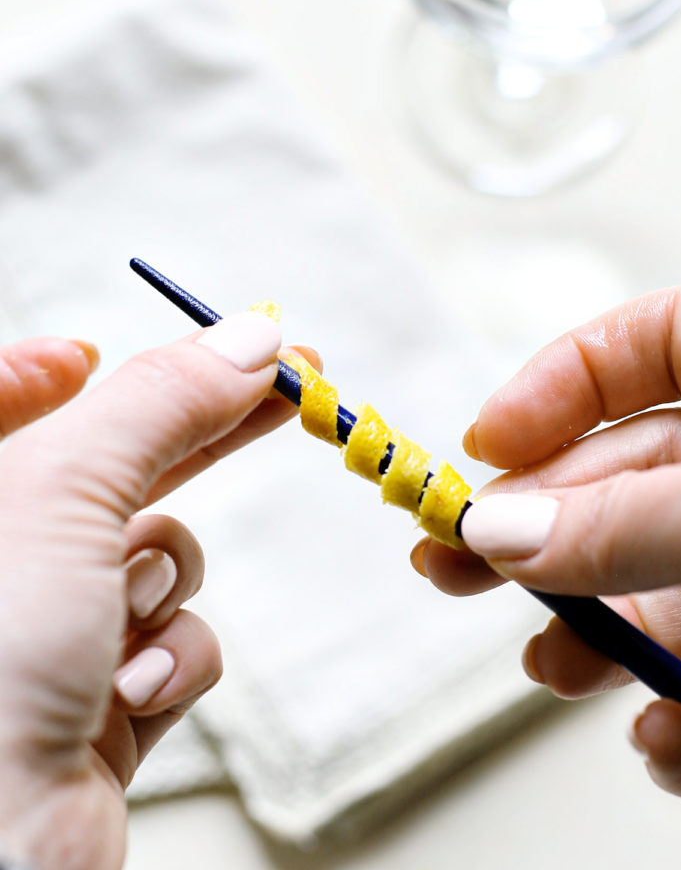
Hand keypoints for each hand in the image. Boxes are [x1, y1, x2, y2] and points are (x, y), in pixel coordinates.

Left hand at [0, 314, 310, 869]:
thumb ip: (162, 401)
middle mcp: (7, 562)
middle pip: (110, 464)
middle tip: (291, 384)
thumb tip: (252, 339)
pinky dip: (171, 660)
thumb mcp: (67, 490)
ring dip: (164, 583)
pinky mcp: (98, 702)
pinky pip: (174, 643)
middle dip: (196, 429)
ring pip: (159, 560)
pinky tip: (132, 690)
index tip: (95, 350)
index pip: (1, 405)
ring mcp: (51, 636)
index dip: (49, 370)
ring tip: (128, 615)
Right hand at [412, 286, 680, 801]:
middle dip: (541, 531)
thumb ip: (629, 523)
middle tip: (455, 566)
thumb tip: (499, 534)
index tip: (483, 442)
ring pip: (660, 580)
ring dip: (600, 632)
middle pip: (625, 477)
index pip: (642, 345)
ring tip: (554, 667)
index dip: (555, 384)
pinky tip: (666, 733)